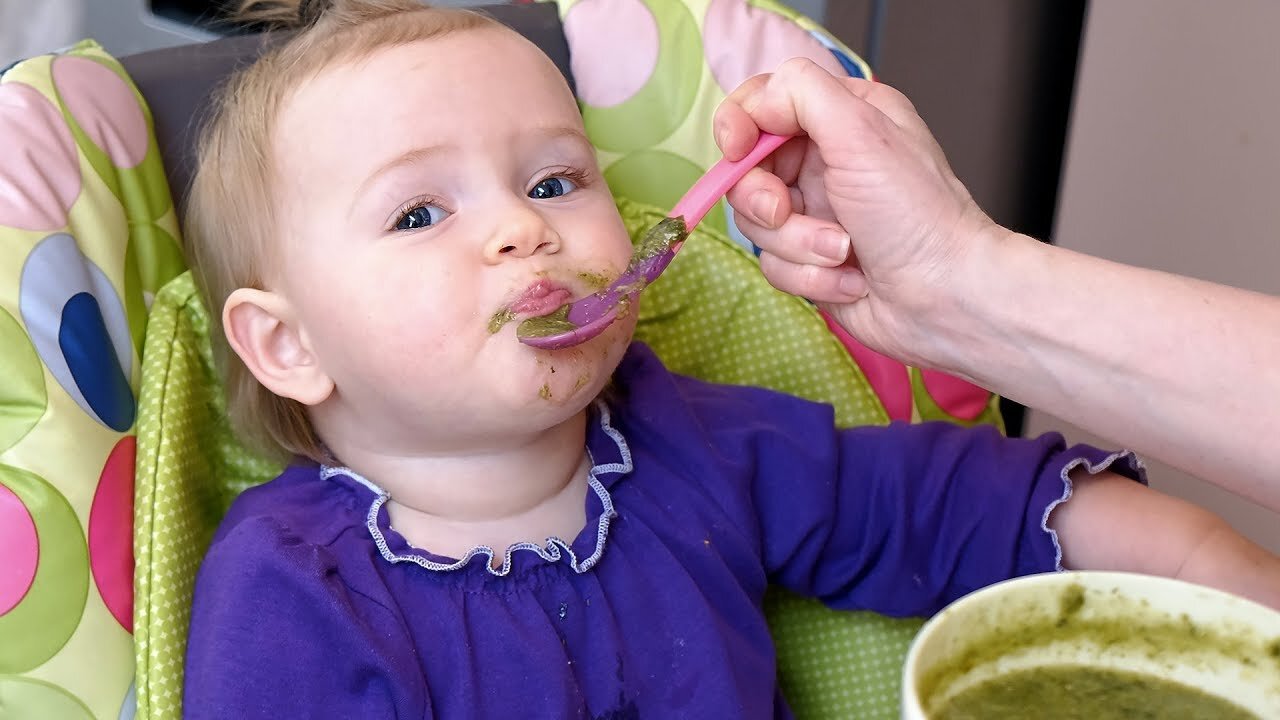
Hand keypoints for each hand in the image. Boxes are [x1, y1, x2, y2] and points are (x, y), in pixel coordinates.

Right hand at [714, 58, 1001, 366]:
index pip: (761, 103)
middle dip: (765, 200)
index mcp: (841, 115)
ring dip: (797, 244)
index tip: (738, 150)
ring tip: (842, 253)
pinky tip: (849, 280)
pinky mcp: (809, 260)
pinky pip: (773, 264)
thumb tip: (756, 102)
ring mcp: (815, 212)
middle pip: (747, 170)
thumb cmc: (918, 215)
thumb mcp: (862, 131)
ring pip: (756, 224)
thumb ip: (801, 94)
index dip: (739, 127)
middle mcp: (824, 160)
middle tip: (786, 212)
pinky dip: (809, 277)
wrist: (946, 297)